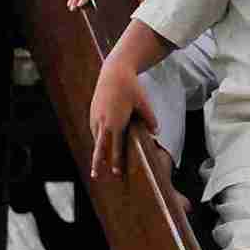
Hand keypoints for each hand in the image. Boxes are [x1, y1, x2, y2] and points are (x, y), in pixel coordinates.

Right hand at [90, 63, 157, 179]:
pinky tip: (100, 143)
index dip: (116, 161)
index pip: (116, 148)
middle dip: (98, 163)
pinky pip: (95, 129)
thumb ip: (150, 119)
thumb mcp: (143, 103)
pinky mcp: (93, 112)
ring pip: (97, 139)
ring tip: (99, 164)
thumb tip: (156, 132)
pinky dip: (98, 138)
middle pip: (99, 148)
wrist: (114, 72)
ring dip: (98, 150)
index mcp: (116, 123)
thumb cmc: (130, 87)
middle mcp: (103, 123)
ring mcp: (96, 117)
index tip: (117, 173)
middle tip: (96, 176)